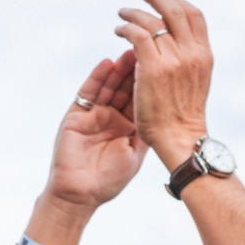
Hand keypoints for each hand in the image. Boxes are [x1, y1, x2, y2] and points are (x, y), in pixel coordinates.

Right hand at [37, 50, 148, 216]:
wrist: (81, 194)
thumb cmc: (109, 180)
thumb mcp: (136, 153)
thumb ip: (146, 131)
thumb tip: (168, 110)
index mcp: (127, 128)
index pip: (140, 99)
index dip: (150, 82)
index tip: (162, 64)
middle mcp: (111, 118)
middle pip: (125, 87)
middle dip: (136, 69)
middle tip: (147, 50)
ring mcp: (93, 115)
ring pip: (108, 85)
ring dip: (119, 69)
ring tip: (130, 51)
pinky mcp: (76, 115)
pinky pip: (88, 92)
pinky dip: (97, 77)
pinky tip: (107, 63)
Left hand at [115, 0, 214, 167]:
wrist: (180, 139)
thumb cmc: (184, 117)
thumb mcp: (196, 81)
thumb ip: (188, 59)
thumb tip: (172, 42)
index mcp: (204, 54)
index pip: (193, 14)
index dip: (176, 1)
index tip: (162, 0)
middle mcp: (191, 52)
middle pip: (174, 8)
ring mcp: (173, 58)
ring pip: (151, 19)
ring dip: (134, 12)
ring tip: (122, 13)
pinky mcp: (152, 67)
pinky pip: (136, 34)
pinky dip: (125, 27)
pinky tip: (118, 31)